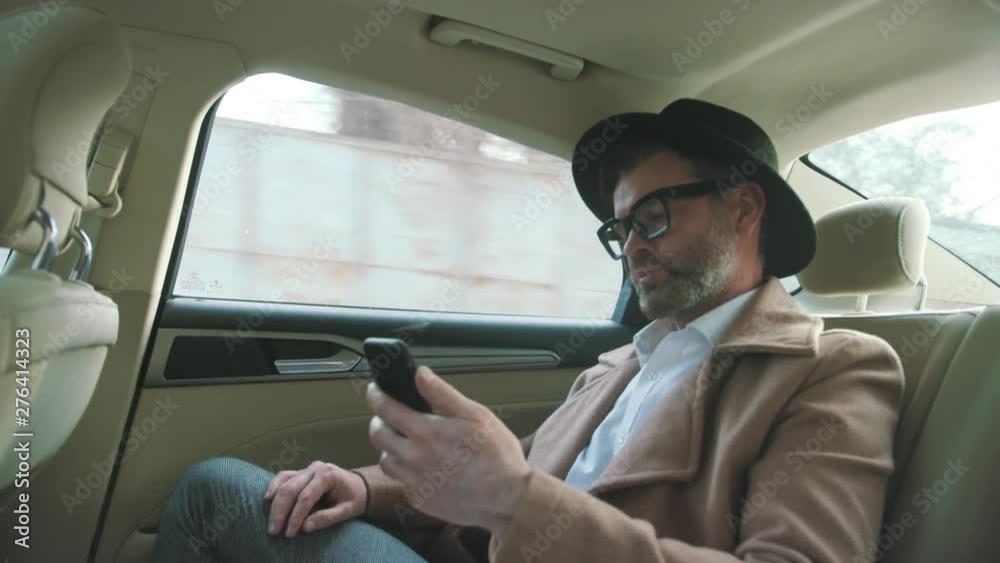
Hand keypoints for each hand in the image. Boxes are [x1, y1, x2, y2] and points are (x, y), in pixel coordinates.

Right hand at [263, 460, 367, 537]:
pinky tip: (267, 499)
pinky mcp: (301, 472)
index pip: (307, 497)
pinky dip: (274, 486)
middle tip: (274, 531)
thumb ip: (327, 518)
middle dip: (281, 511)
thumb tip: (305, 527)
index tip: (289, 533)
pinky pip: (284, 476)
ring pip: (285, 482)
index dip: (296, 516)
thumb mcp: (347, 510)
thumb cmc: (354, 498)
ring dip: (275, 503)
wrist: (359, 485)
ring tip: (271, 522)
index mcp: (328, 475)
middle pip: (292, 489)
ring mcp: (307, 468)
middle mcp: (316, 468)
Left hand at [366, 366, 530, 533]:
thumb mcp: (476, 414)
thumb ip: (443, 393)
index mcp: (426, 432)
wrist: (507, 499)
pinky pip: (402, 481)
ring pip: (386, 460)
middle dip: (379, 421)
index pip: (385, 409)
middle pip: (377, 435)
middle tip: (391, 417)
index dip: (375, 395)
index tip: (375, 390)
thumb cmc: (497, 455)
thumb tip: (420, 374)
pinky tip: (426, 466)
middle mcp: (414, 458)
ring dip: (391, 448)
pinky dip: (407, 471)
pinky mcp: (420, 500)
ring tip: (409, 443)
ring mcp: (415, 481)